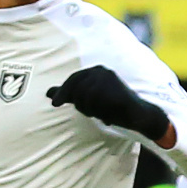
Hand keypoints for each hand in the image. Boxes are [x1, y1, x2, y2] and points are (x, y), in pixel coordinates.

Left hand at [49, 65, 171, 144]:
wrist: (139, 115)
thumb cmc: (113, 106)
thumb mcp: (88, 99)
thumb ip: (69, 94)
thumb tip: (47, 93)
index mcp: (96, 71)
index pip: (73, 80)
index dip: (62, 93)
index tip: (54, 104)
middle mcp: (102, 72)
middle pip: (77, 90)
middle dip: (81, 105)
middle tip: (92, 113)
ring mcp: (109, 80)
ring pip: (85, 99)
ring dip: (92, 111)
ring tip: (103, 114)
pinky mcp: (116, 91)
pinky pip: (97, 106)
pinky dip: (102, 115)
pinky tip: (110, 117)